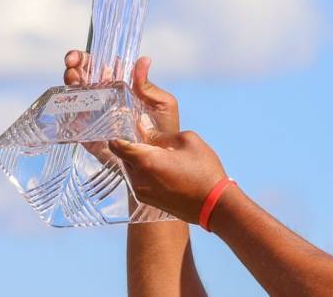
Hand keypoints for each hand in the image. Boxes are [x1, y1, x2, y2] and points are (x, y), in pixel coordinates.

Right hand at [64, 50, 180, 133]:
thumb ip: (149, 85)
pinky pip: (74, 125)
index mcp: (122, 87)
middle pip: (83, 78)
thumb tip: (144, 60)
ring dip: (70, 86)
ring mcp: (97, 117)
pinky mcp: (91, 136)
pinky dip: (67, 116)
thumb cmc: (166, 129)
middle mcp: (106, 99)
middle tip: (72, 67)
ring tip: (73, 82)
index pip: (100, 67)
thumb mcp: (163, 104)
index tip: (80, 58)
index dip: (87, 59)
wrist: (162, 161)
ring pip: (76, 96)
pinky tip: (69, 109)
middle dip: (73, 69)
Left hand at [110, 127, 227, 223]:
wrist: (215, 206)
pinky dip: (145, 172)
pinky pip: (138, 181)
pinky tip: (163, 168)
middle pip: (123, 157)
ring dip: (139, 160)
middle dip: (131, 146)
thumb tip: (143, 127)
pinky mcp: (148, 201)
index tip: (127, 127)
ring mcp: (142, 192)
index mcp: (146, 160)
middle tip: (146, 137)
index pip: (116, 145)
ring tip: (158, 153)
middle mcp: (138, 178)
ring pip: (131, 169)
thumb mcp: (187, 141)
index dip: (119, 134)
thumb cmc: (204, 171)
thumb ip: (161, 133)